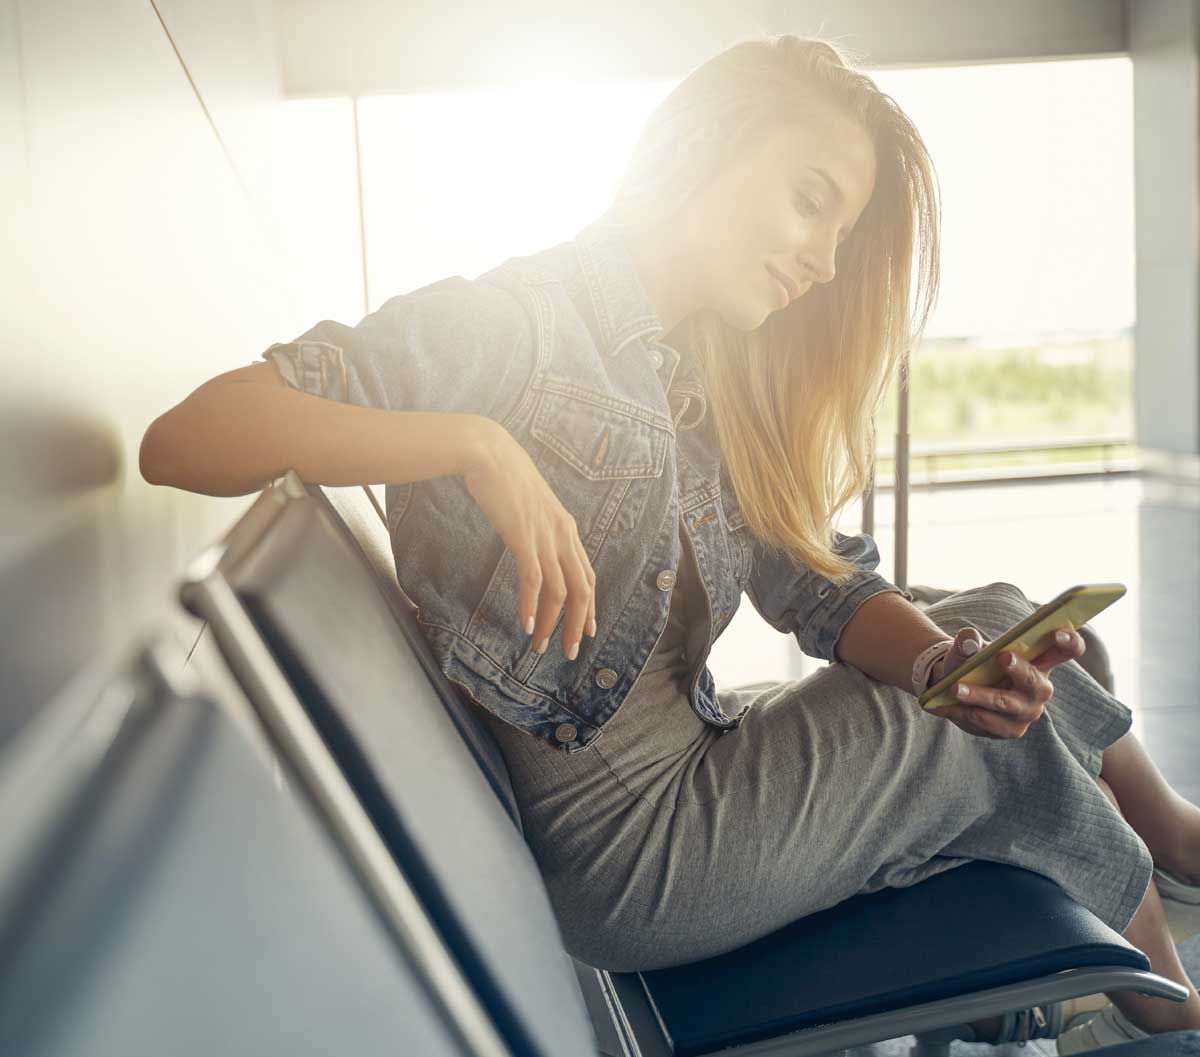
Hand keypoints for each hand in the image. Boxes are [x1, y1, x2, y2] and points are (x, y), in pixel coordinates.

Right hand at [461, 422, 595, 660]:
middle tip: (570, 652)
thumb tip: (533, 546)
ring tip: (542, 645)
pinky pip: (534, 579)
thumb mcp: (530, 506)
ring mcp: (545, 535)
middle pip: (581, 590)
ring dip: (552, 622)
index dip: (589, 606)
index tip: (587, 631)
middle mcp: (562, 534)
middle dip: (577, 625)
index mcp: (566, 528)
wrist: (487, 451)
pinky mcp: (524, 536)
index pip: (587, 575)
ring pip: (560, 590)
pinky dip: (532, 605)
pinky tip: (527, 624)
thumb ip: (538, 528)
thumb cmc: (504, 477)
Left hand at [926, 625, 1087, 739]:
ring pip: (1006, 703)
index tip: (1058, 633)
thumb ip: (968, 640)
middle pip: (1035, 680)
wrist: (953, 688)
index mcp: (1040, 661)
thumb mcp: (967, 647)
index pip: (1067, 650)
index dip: (1069, 642)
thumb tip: (969, 641)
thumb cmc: (971, 662)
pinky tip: (947, 706)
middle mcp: (1039, 687)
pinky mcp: (1011, 729)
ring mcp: (1027, 710)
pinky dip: (966, 712)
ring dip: (980, 695)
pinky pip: (989, 722)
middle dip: (1019, 669)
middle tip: (1001, 657)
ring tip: (955, 688)